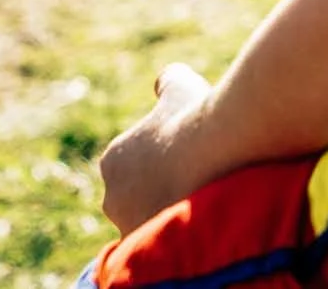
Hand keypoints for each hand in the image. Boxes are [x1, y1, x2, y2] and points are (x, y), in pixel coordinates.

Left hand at [98, 63, 211, 234]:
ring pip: (151, 218)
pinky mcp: (153, 245)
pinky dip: (183, 227)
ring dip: (171, 208)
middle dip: (162, 188)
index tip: (188, 152)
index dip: (163, 159)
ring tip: (204, 192)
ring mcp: (130, 224)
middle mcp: (112, 197)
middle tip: (198, 174)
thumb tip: (165, 81)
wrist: (215, 153)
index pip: (133, 166)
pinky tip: (205, 210)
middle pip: (139, 196)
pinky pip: (166, 238)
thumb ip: (169, 81)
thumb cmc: (195, 118)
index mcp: (113, 159)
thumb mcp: (182, 87)